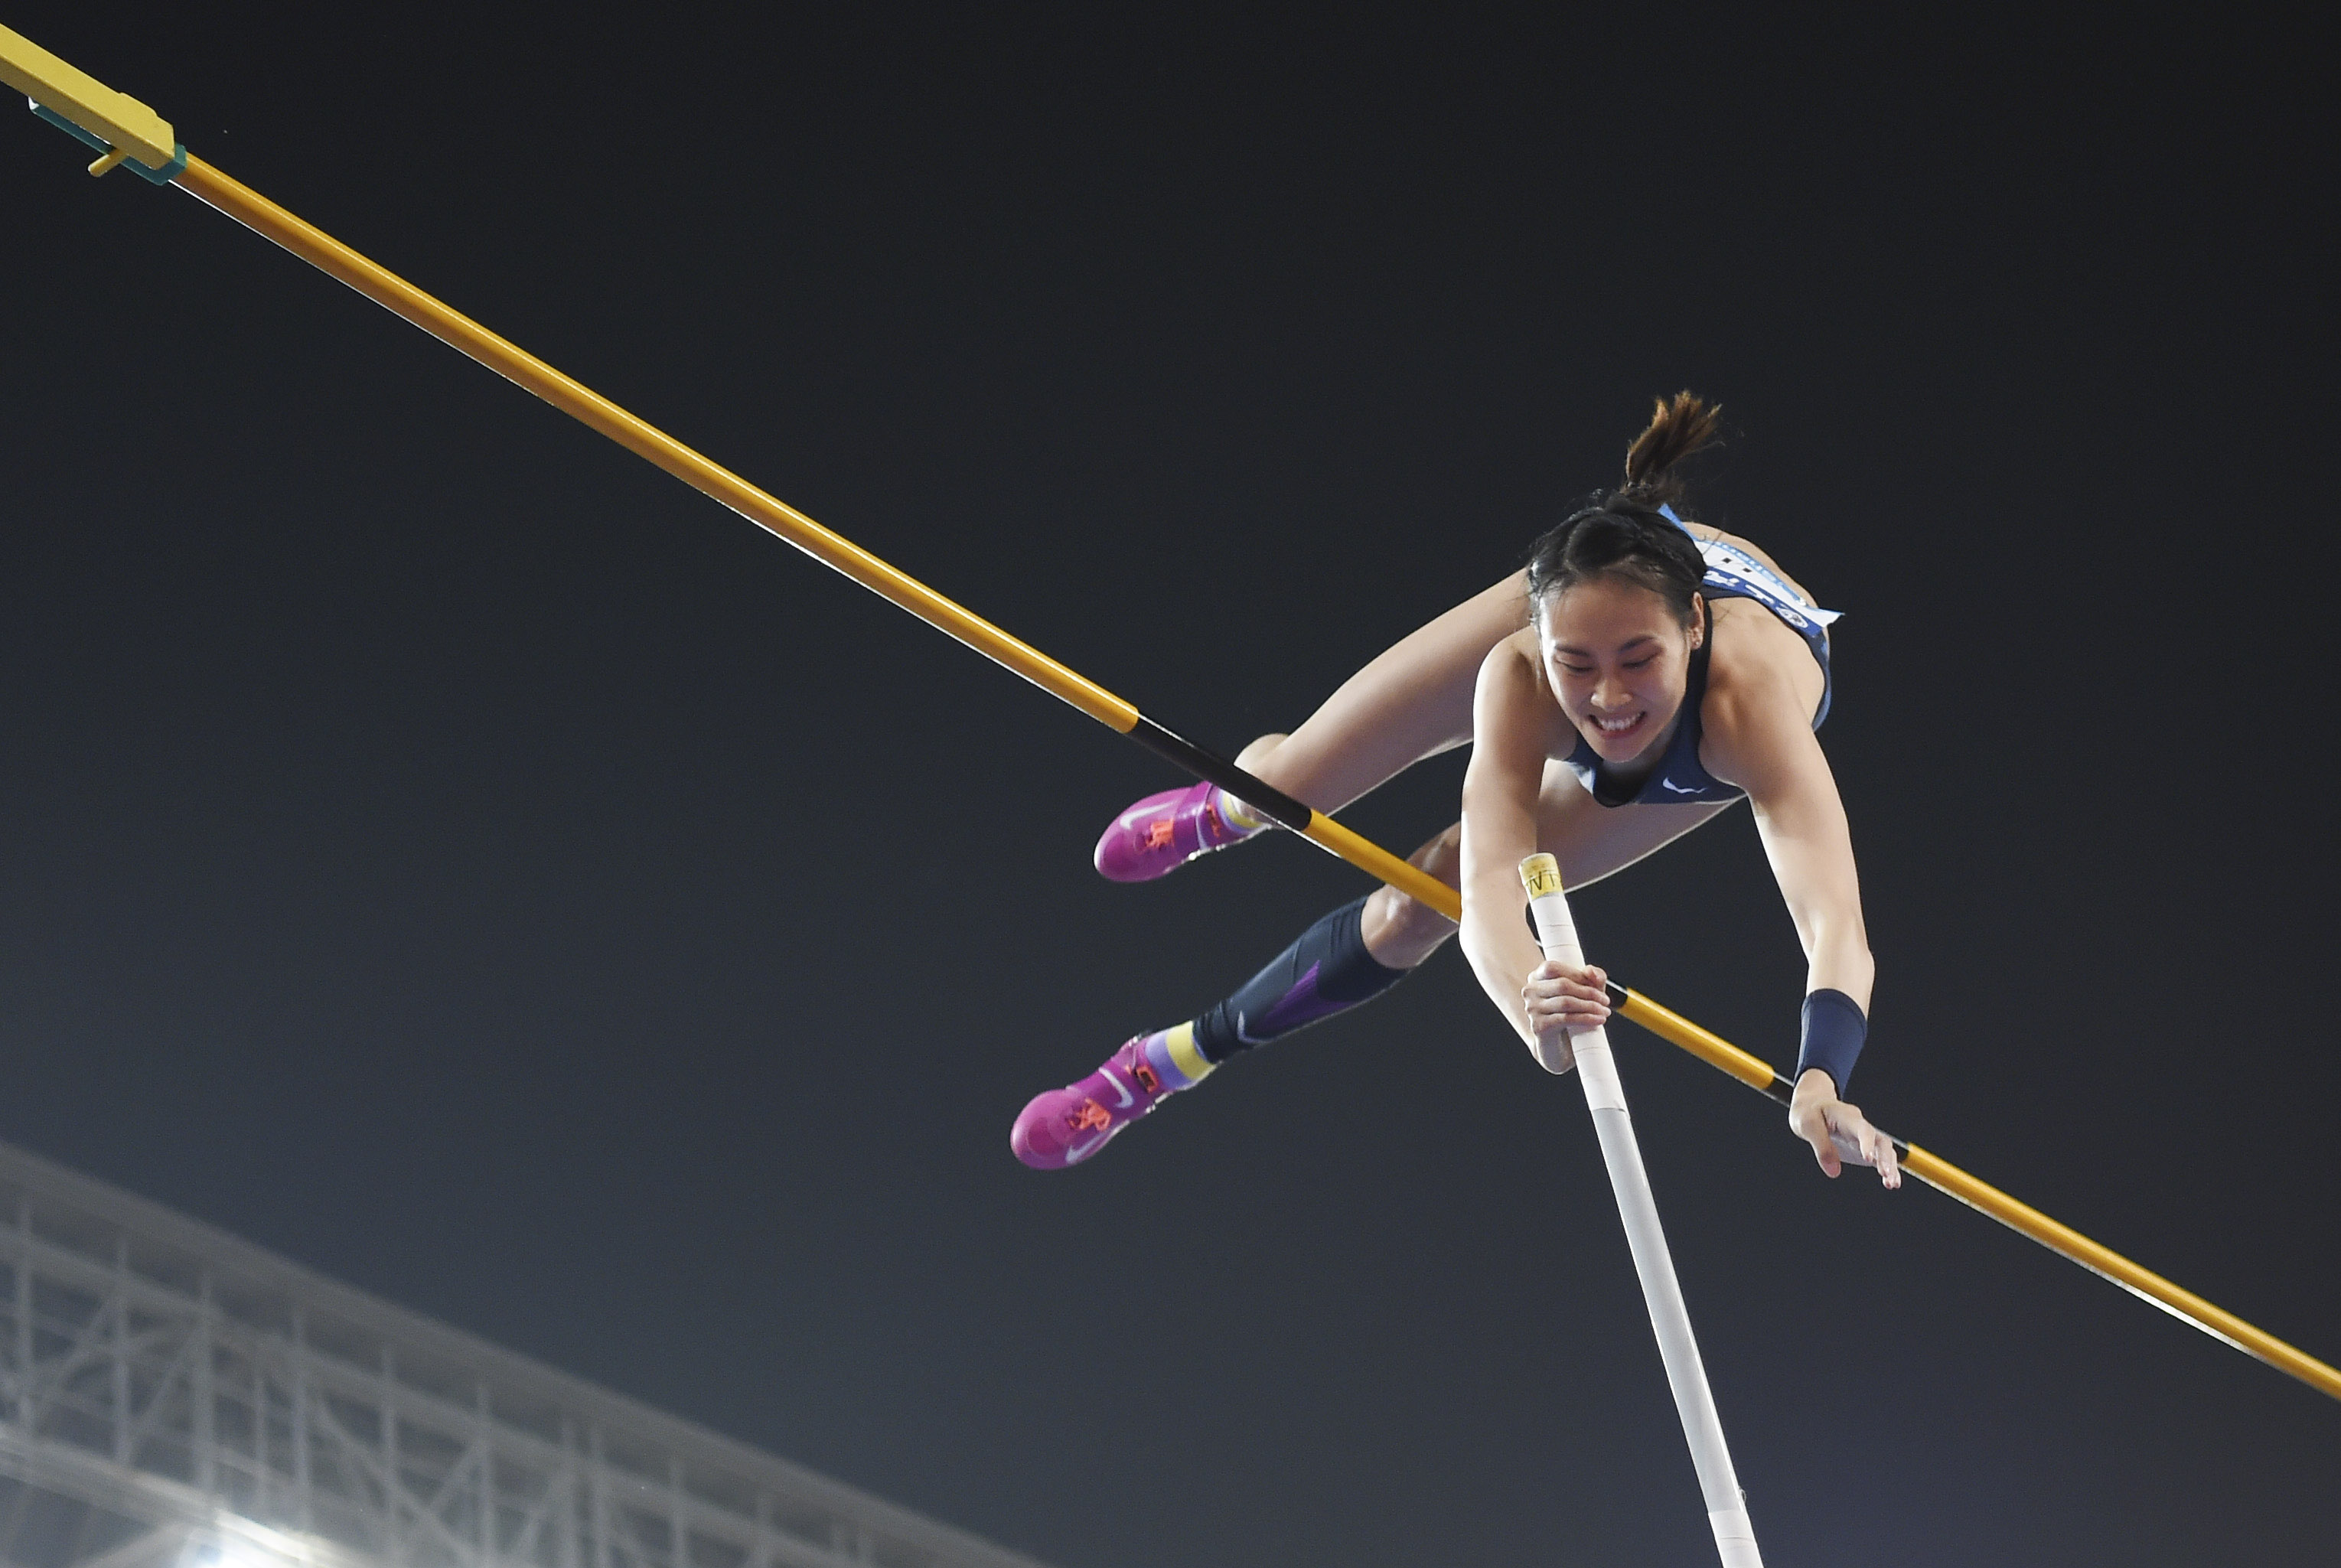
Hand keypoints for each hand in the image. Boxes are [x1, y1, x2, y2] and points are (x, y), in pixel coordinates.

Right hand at [1521, 958, 1609, 1065]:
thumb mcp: (1584, 992)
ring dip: (1590, 1006)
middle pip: (1562, 985)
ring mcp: (1532, 1009)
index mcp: (1537, 977)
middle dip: (1589, 992)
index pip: (1553, 968)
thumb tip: (1591, 971)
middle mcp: (1530, 991)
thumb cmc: (1570, 1014)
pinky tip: (1598, 1020)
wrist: (1558, 1047)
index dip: (1577, 974)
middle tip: (1606, 1001)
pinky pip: (1566, 1019)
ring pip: (1566, 1002)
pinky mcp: (1539, 1026)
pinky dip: (1586, 1019)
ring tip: (1604, 1011)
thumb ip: (1592, 977)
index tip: (1598, 984)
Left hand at [1789, 1069, 1900, 1188]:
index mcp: (1847, 1116)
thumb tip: (1834, 1172)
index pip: (1862, 1129)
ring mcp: (1865, 1138)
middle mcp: (1860, 1126)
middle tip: (1886, 1174)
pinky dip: (1888, 1170)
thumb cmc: (1809, 1113)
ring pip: (1885, 1150)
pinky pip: (1880, 1158)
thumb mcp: (1807, 1125)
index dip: (1867, 1143)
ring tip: (1892, 1184)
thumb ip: (1821, 1147)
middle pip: (1880, 1140)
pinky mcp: (1865, 1148)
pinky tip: (1891, 1184)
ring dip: (1890, 1166)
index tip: (1868, 1158)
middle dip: (1885, 1157)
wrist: (1812, 1107)